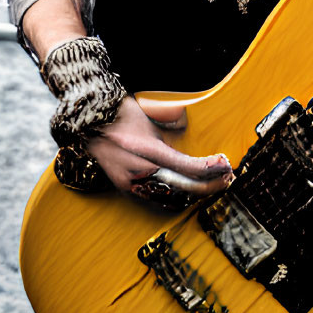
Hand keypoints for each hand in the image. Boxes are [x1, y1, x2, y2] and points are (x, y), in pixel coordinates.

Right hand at [87, 96, 232, 202]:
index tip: (226, 165)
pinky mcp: (125, 187)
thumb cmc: (119, 112)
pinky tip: (188, 193)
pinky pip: (156, 199)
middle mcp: (139, 169)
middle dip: (208, 185)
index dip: (209, 169)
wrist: (87, 121)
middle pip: (183, 186)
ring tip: (212, 185)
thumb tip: (190, 125)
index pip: (186, 166)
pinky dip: (175, 198)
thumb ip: (171, 121)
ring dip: (194, 193)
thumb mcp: (148, 113)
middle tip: (226, 178)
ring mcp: (131, 182)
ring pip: (172, 197)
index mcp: (146, 149)